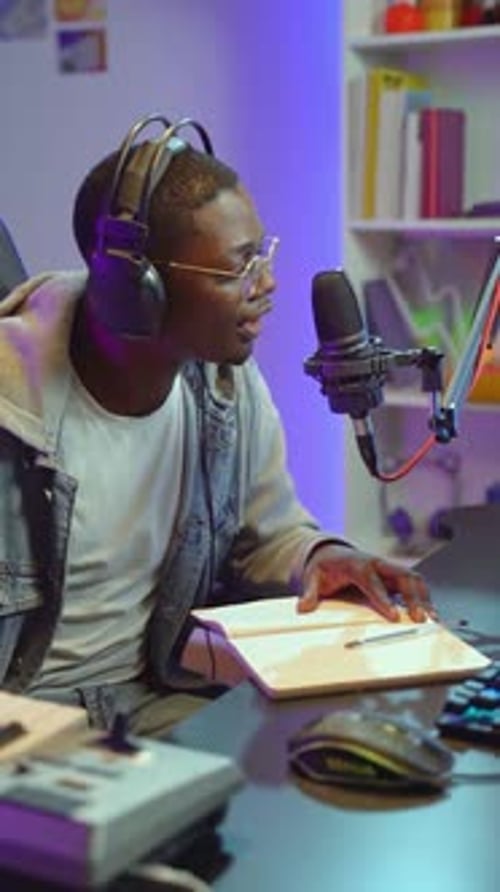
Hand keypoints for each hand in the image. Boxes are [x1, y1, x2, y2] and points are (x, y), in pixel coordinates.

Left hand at [297, 543, 435, 622]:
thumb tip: (303, 607)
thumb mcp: (313, 577)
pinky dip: (424, 598)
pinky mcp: (394, 577)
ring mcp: (388, 569)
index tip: (394, 616)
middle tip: (419, 618)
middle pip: (402, 576)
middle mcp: (377, 564)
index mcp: (357, 564)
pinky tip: (430, 614)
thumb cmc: (326, 567)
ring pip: (412, 579)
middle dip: (413, 597)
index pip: (373, 580)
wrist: (331, 554)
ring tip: (431, 618)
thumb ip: (310, 592)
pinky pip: (414, 585)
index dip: (384, 598)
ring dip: (423, 597)